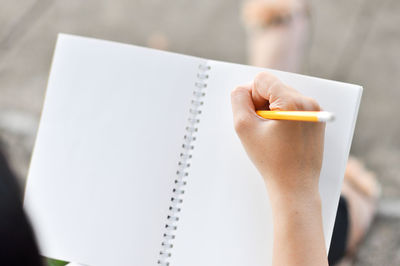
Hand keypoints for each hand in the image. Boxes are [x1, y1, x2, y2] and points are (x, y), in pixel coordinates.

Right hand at [231, 72, 324, 199]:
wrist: (295, 186)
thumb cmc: (270, 160)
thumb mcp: (245, 128)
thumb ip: (239, 101)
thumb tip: (243, 89)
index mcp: (292, 101)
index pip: (263, 80)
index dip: (251, 96)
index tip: (254, 117)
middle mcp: (308, 101)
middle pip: (274, 87)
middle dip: (263, 104)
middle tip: (262, 129)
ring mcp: (315, 110)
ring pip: (283, 97)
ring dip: (272, 111)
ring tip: (273, 134)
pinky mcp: (317, 119)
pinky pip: (293, 107)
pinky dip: (283, 116)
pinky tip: (281, 136)